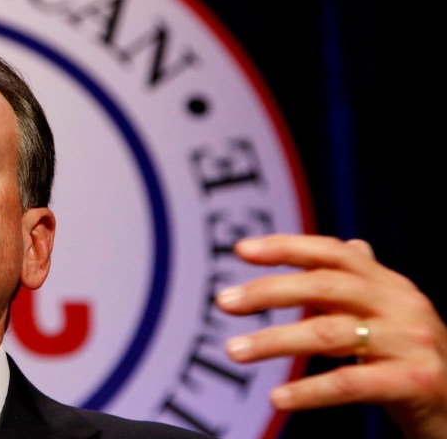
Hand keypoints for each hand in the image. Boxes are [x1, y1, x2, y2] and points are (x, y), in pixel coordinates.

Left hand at [215, 234, 446, 438]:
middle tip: (223, 302)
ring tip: (234, 350)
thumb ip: (362, 288)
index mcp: (390, 285)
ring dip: (274, 341)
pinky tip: (277, 397)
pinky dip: (310, 390)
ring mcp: (412, 342)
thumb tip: (352, 243)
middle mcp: (403, 305)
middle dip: (269, 291)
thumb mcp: (390, 320)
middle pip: (325, 286)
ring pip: (329, 333)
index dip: (287, 246)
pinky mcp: (417, 382)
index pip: (333, 252)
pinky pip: (352, 382)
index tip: (241, 249)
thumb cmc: (415, 364)